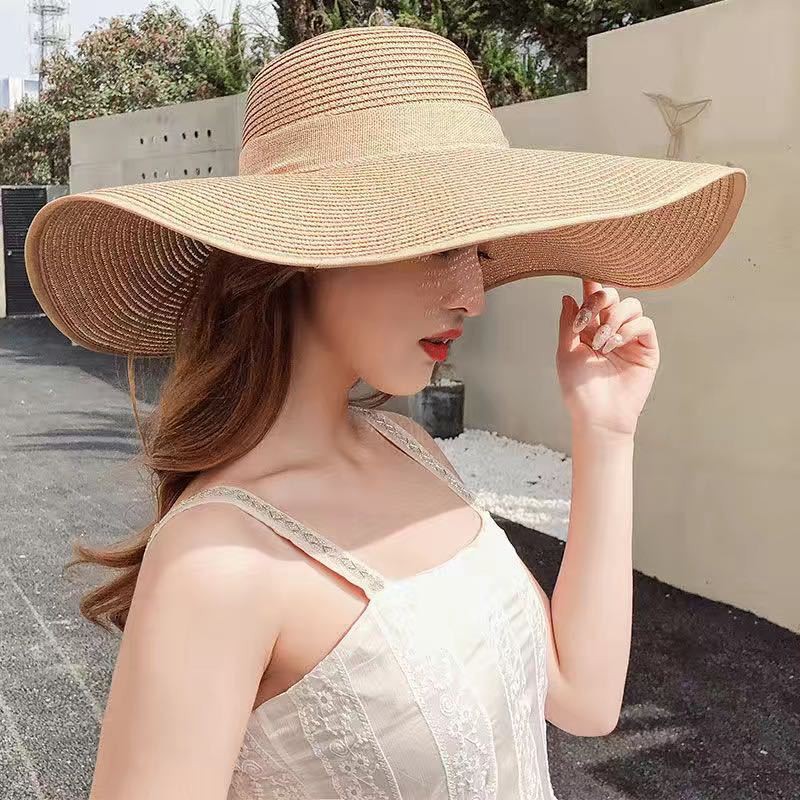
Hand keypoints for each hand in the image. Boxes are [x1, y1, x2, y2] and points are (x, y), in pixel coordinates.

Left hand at [557, 279, 659, 436]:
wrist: (597, 414)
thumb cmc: (579, 388)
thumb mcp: (566, 351)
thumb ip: (568, 323)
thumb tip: (568, 296)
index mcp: (589, 329)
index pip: (593, 299)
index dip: (591, 285)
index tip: (585, 275)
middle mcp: (610, 330)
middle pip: (612, 295)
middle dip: (599, 300)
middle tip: (587, 319)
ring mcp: (630, 338)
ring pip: (631, 305)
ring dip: (612, 319)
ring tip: (601, 343)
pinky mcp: (647, 348)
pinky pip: (644, 324)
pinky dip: (627, 329)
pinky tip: (613, 345)